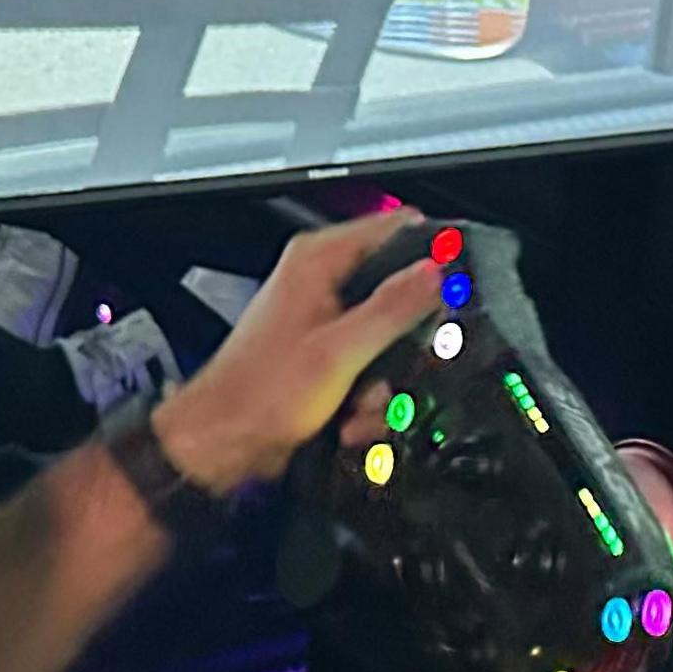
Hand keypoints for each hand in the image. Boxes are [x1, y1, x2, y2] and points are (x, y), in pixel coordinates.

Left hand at [147, 211, 441, 494]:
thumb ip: (393, 308)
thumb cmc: (257, 394)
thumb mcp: (340, 350)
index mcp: (318, 261)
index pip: (395, 229)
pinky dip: (367, 399)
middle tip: (395, 367)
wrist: (223, 443)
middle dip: (405, 342)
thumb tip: (435, 273)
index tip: (449, 288)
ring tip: (362, 402)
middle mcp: (320, 283)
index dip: (430, 256)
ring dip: (385, 382)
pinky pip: (370, 369)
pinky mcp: (325, 358)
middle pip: (398, 293)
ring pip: (389, 340)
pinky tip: (351, 418)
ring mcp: (323, 322)